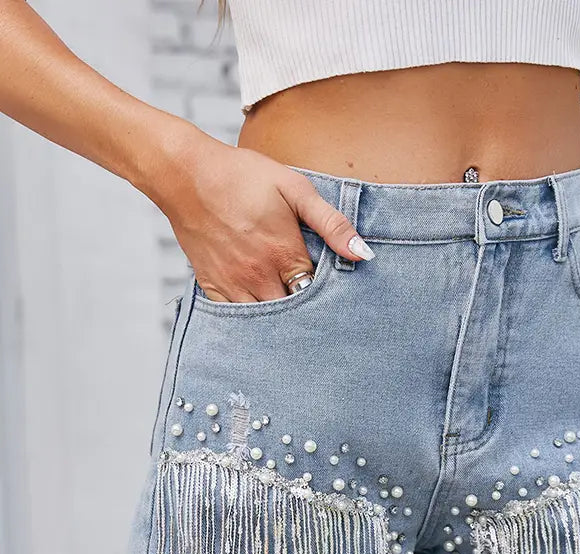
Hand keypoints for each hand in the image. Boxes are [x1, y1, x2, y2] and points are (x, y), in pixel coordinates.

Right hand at [152, 129, 372, 302]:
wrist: (186, 174)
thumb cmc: (243, 177)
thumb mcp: (294, 189)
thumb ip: (331, 223)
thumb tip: (362, 254)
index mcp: (285, 255)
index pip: (317, 293)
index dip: (328, 296)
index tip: (333, 292)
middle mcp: (260, 277)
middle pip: (294, 314)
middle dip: (306, 313)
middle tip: (316, 309)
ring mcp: (234, 285)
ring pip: (265, 322)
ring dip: (280, 321)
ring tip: (291, 311)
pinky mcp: (212, 287)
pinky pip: (235, 319)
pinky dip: (250, 320)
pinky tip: (261, 313)